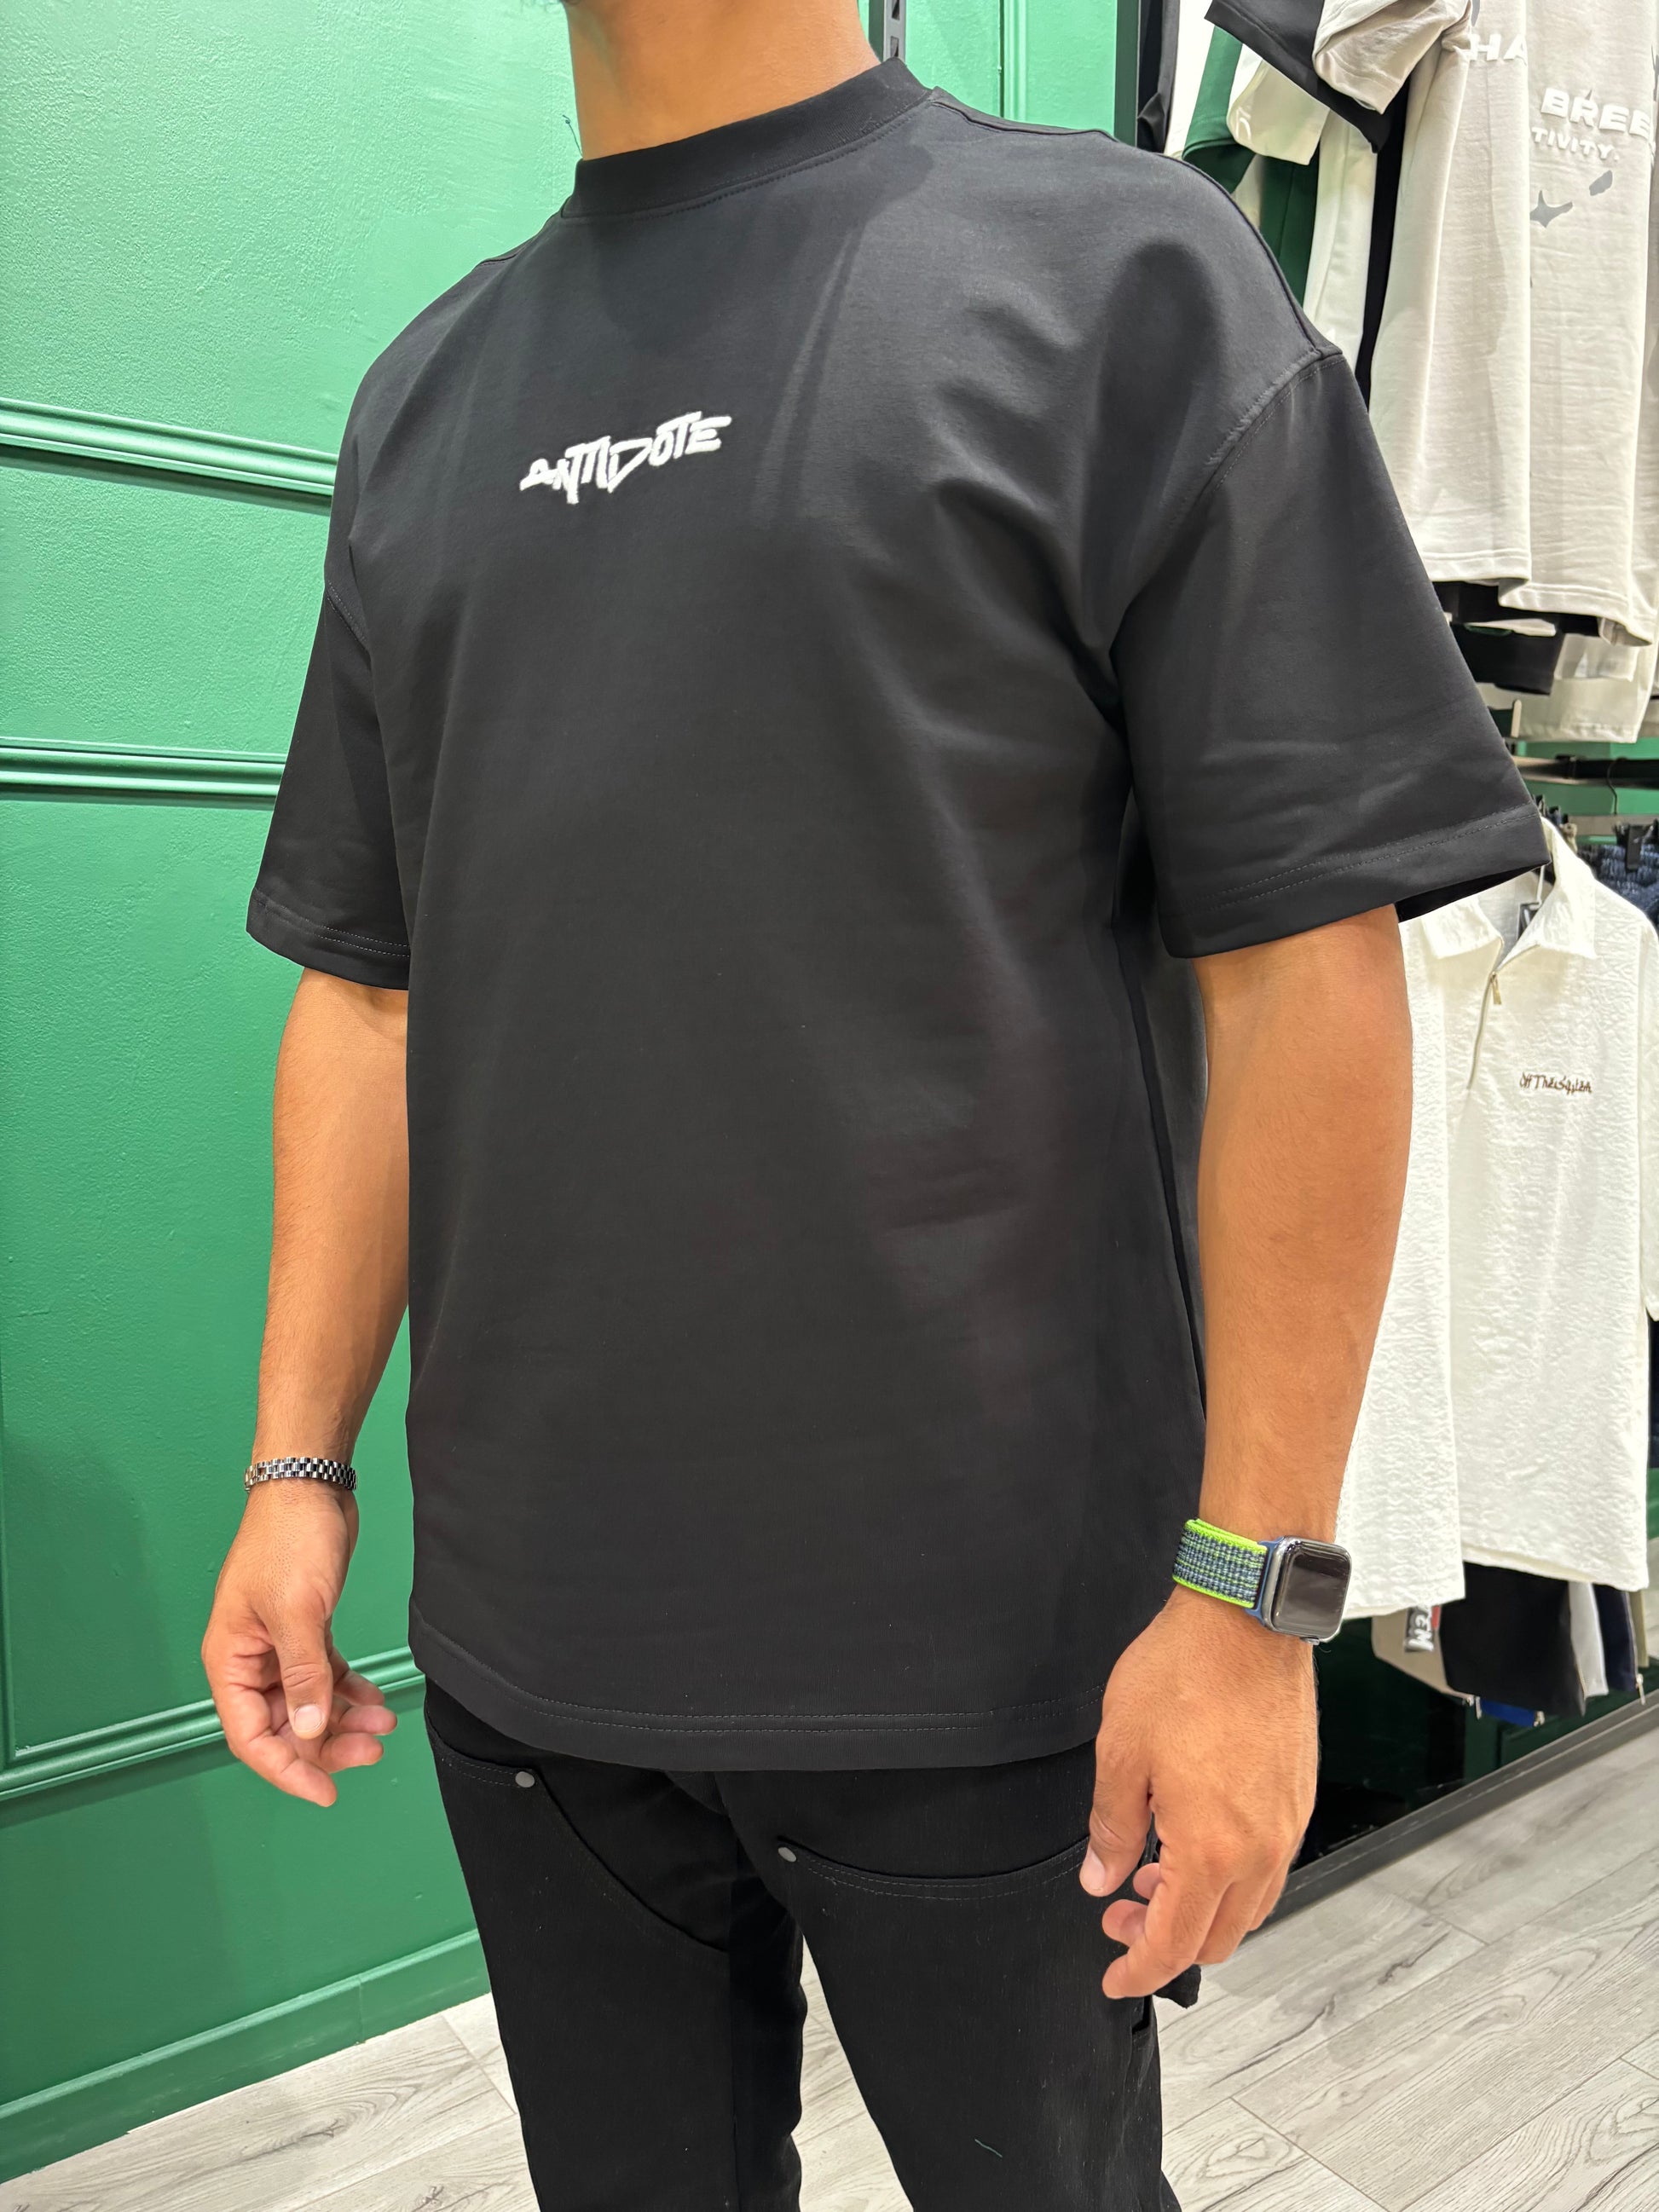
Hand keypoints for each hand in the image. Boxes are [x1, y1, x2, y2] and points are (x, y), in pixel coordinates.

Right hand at [201, 1478, 395, 1806]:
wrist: (311, 1487)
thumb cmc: (288, 1539)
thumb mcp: (296, 1611)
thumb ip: (303, 1674)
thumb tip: (310, 1730)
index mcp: (230, 1661)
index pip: (251, 1737)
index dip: (287, 1769)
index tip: (325, 1790)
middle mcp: (250, 1661)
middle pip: (285, 1726)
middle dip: (327, 1744)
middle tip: (372, 1750)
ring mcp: (279, 1647)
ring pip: (310, 1704)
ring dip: (345, 1720)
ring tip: (384, 1725)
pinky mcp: (308, 1630)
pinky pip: (326, 1677)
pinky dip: (351, 1692)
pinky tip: (377, 1701)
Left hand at [1079, 1585, 1315, 1997]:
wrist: (1245, 1621)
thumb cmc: (1183, 1674)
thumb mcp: (1120, 1753)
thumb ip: (1110, 1829)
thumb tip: (1101, 1879)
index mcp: (1211, 1850)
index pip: (1175, 1944)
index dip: (1138, 1970)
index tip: (1115, 1978)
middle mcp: (1260, 1850)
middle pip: (1218, 1938)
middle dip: (1165, 1941)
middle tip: (1122, 1912)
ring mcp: (1286, 1825)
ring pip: (1248, 1906)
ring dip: (1200, 1908)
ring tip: (1152, 1871)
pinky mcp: (1298, 1798)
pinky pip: (1268, 1867)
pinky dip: (1230, 1876)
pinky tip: (1192, 1839)